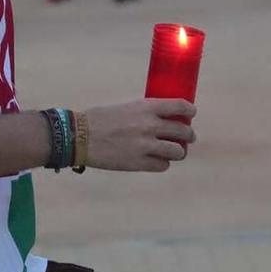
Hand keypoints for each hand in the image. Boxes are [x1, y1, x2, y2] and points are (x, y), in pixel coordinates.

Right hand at [81, 99, 195, 171]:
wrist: (79, 137)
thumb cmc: (99, 119)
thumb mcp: (125, 107)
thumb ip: (144, 112)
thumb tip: (160, 118)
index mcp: (146, 107)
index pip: (180, 106)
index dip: (190, 111)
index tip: (191, 114)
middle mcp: (150, 125)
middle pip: (184, 131)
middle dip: (189, 135)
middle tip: (188, 137)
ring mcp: (146, 146)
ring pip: (177, 151)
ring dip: (178, 152)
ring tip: (175, 152)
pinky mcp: (139, 163)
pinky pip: (163, 165)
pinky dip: (162, 163)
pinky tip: (157, 161)